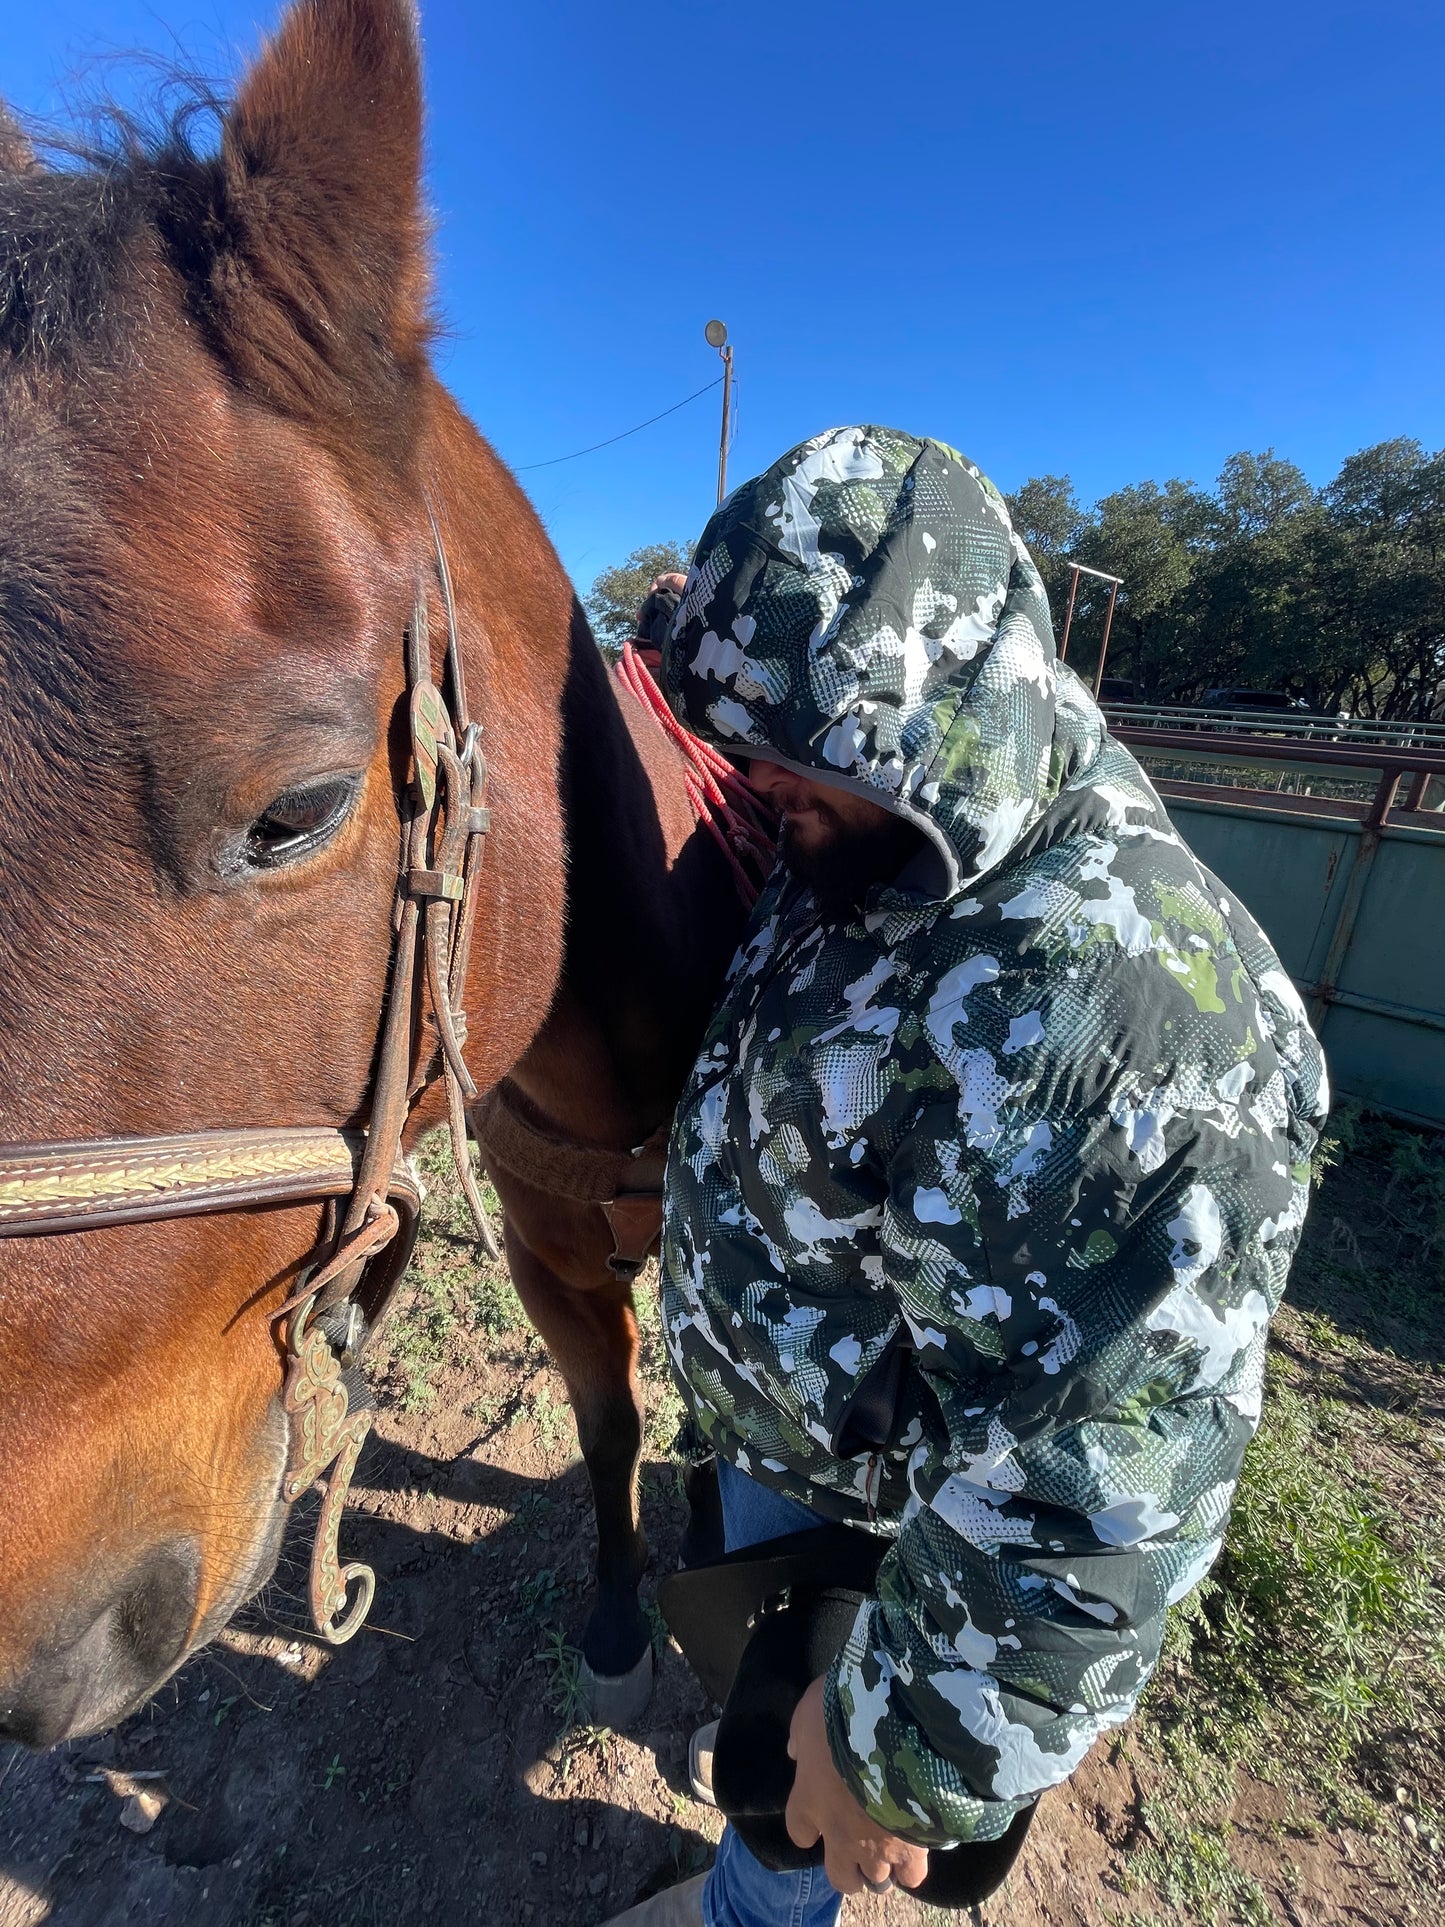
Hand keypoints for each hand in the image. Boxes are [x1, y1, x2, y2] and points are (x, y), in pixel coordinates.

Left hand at [785, 1676, 929, 1895]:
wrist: (891, 1728)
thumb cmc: (841, 1713)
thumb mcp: (809, 1711)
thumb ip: (800, 1736)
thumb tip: (795, 1751)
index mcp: (808, 1801)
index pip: (799, 1832)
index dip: (810, 1828)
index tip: (819, 1820)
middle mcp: (838, 1833)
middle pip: (840, 1876)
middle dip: (848, 1868)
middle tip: (859, 1848)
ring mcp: (874, 1846)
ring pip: (874, 1880)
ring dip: (880, 1868)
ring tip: (891, 1851)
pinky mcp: (910, 1848)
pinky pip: (911, 1876)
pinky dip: (912, 1867)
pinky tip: (918, 1850)